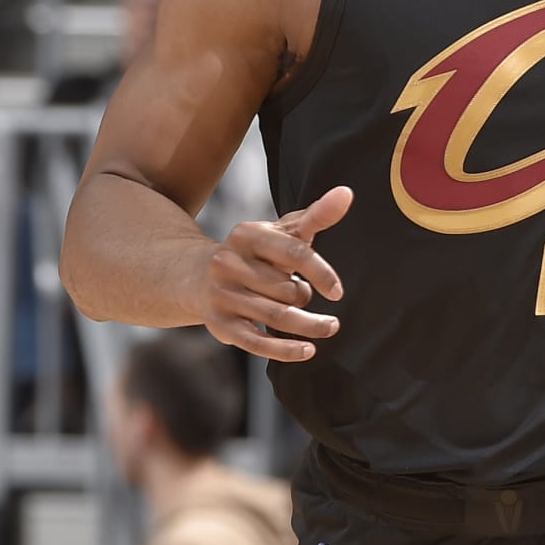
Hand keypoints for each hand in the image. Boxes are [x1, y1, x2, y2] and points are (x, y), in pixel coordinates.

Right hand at [202, 185, 351, 361]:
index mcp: (247, 234)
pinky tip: (307, 350)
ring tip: (327, 327)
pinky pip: (258, 343)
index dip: (322, 274)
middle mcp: (228, 262)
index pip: (295, 253)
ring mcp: (222, 294)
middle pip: (287, 289)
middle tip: (306, 297)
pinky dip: (286, 350)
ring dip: (308, 325)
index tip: (337, 292)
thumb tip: (346, 193)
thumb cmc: (254, 254)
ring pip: (277, 316)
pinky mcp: (219, 324)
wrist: (197, 276)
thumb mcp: (281, 232)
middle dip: (305, 297)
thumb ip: (316, 215)